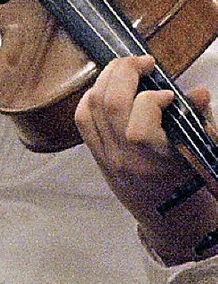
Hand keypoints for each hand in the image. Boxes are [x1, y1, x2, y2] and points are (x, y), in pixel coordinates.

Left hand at [75, 54, 217, 263]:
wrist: (173, 220)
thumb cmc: (191, 184)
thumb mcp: (201, 153)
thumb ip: (199, 120)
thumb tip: (199, 92)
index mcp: (154, 164)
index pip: (139, 125)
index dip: (153, 98)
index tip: (169, 94)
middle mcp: (124, 160)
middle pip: (110, 104)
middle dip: (125, 71)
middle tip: (143, 62)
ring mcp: (107, 157)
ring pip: (92, 105)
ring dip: (108, 77)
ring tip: (127, 68)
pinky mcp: (96, 154)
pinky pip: (82, 118)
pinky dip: (92, 96)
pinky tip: (109, 87)